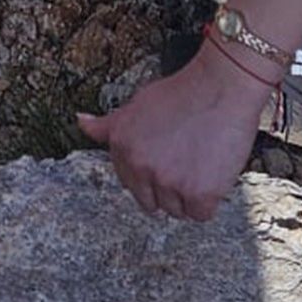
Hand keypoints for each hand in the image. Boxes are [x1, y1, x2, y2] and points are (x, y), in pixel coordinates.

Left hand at [77, 47, 270, 221]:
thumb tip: (79, 121)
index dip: (152, 171)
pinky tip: (213, 172)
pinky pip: (200, 214)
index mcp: (122, 147)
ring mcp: (169, 182)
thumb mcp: (137, 104)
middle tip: (185, 159)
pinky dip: (209, 200)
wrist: (222, 87)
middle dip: (167, 188)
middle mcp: (140, 166)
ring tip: (199, 161)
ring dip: (189, 195)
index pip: (130, 183)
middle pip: (151, 203)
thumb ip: (109, 124)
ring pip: (177, 211)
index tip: (167, 155)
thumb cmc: (182, 93)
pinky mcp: (198, 194)